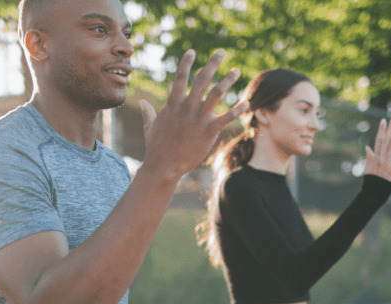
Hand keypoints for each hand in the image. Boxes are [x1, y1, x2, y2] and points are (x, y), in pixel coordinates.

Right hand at [139, 49, 248, 181]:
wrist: (163, 166)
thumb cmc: (156, 148)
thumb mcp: (150, 127)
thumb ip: (149, 112)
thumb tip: (143, 103)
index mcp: (173, 104)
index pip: (180, 77)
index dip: (186, 63)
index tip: (192, 51)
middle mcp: (187, 107)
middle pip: (202, 79)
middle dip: (212, 63)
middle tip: (222, 52)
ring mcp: (199, 118)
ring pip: (216, 93)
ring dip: (228, 80)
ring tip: (236, 71)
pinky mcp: (209, 131)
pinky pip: (227, 117)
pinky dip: (237, 110)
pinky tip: (247, 103)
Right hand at [363, 117, 390, 183]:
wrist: (374, 193)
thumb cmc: (372, 181)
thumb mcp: (367, 168)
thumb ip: (369, 157)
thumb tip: (367, 147)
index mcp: (375, 157)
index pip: (378, 141)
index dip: (381, 130)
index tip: (383, 121)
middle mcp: (381, 158)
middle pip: (385, 141)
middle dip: (389, 129)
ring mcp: (388, 164)